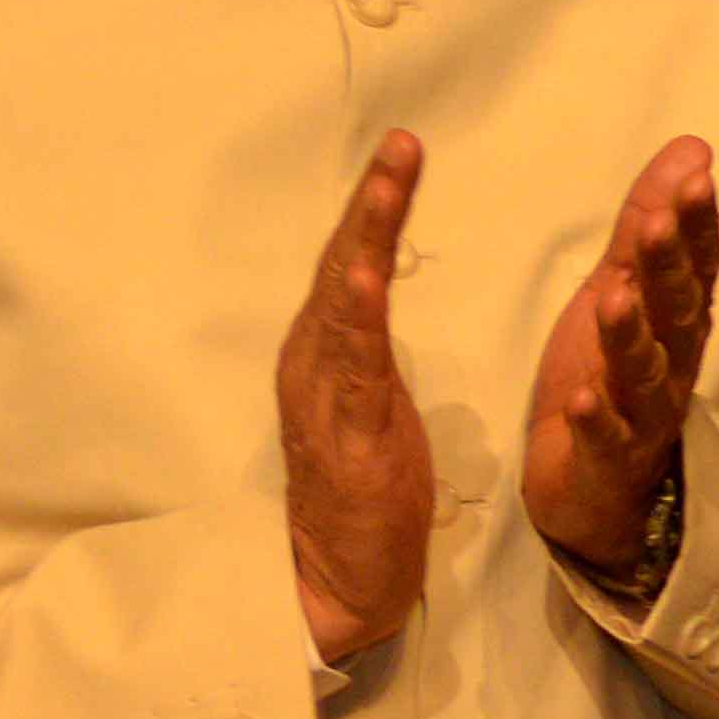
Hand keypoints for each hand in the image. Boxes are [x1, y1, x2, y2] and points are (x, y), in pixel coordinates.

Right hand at [278, 136, 436, 663]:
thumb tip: (371, 291)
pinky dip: (356, 314)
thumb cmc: (366, 488)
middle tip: (402, 142)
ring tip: (390, 183)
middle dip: (372, 201)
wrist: (340, 575)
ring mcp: (322, 393)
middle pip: (343, 264)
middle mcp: (313, 360)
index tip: (404, 151)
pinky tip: (366, 275)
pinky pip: (350, 362)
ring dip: (368, 238)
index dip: (376, 206)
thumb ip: (368, 347)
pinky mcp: (343, 431)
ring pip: (343, 299)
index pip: (354, 264)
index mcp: (328, 351)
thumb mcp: (375, 398)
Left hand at [520, 140, 718, 587]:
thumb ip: (648, 224)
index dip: (699, 224)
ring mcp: (643, 411)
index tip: (696, 178)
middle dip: (670, 266)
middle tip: (660, 222)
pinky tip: (582, 400)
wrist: (596, 485)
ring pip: (644, 369)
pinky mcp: (607, 457)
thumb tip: (692, 147)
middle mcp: (672, 360)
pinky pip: (606, 437)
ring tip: (615, 298)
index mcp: (678, 317)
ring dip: (631, 335)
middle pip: (678, 311)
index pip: (699, 264)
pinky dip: (597, 419)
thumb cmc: (609, 372)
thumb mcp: (620, 287)